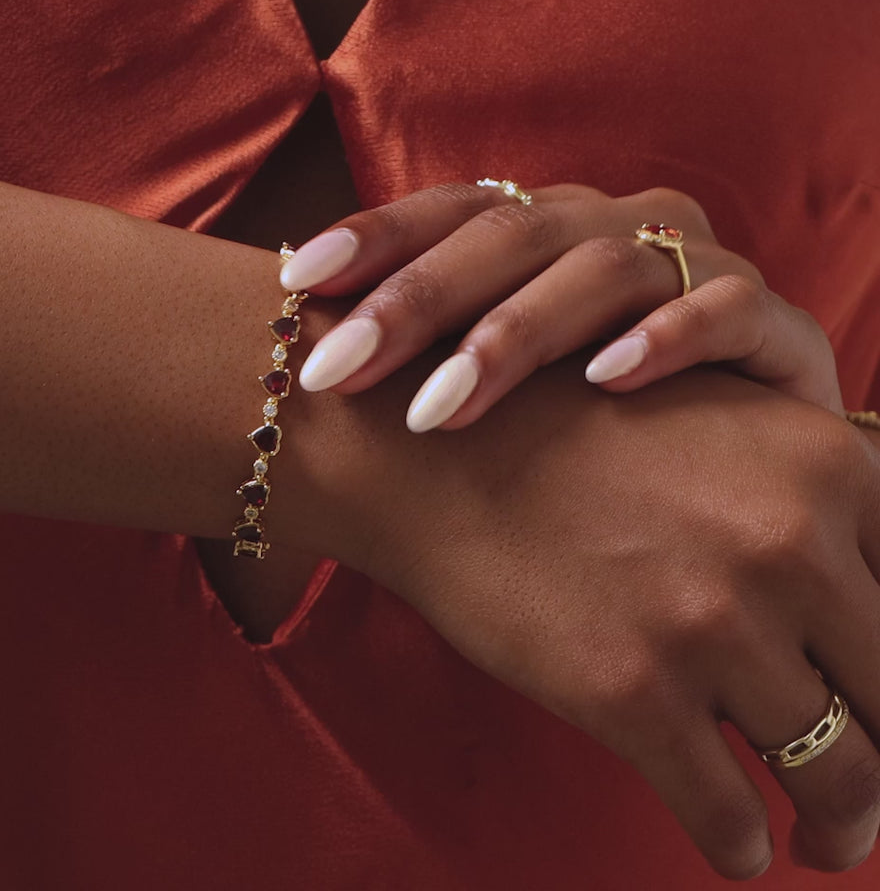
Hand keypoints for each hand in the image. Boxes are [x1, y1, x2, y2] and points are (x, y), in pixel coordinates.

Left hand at [279, 183, 842, 428]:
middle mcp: (612, 227)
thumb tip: (306, 346)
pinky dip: (669, 338)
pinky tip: (608, 383)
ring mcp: (693, 265)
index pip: (451, 210)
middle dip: (419, 302)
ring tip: (443, 404)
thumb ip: (434, 345)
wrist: (738, 437)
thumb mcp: (510, 368)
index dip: (374, 238)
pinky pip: (725, 309)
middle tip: (340, 371)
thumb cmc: (593, 405)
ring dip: (518, 332)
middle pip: (511, 234)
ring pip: (601, 268)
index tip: (297, 282)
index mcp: (546, 227)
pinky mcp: (768, 323)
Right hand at [300, 357, 879, 877]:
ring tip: (822, 842)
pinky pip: (727, 814)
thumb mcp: (715, 431)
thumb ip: (810, 504)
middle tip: (864, 807)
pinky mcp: (631, 694)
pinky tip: (733, 844)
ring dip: (839, 825)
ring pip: (838, 775)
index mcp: (826, 465)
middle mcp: (789, 543)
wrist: (441, 452)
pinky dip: (741, 846)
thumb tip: (863, 623)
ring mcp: (711, 623)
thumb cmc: (573, 440)